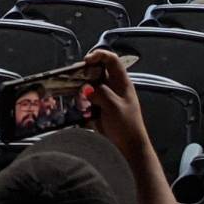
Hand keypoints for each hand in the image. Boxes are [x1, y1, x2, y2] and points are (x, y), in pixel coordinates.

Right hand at [81, 49, 149, 163]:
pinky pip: (88, 100)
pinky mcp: (100, 109)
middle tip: (74, 78)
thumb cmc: (126, 125)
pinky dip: (82, 101)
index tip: (86, 61)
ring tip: (77, 96)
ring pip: (91, 86)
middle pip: (98, 71)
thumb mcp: (114, 107)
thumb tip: (87, 88)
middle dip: (86, 73)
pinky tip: (79, 107)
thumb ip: (101, 93)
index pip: (112, 60)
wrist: (128, 148)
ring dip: (83, 89)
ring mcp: (107, 98)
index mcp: (122, 82)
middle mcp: (114, 87)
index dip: (99, 55)